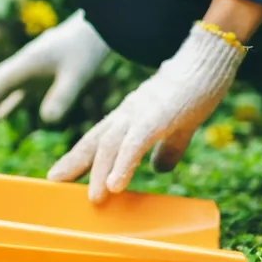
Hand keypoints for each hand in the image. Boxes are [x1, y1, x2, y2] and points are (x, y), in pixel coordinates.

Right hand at [0, 11, 110, 124]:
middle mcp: (24, 64)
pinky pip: (17, 89)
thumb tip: (46, 120)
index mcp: (28, 62)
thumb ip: (62, 96)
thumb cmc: (87, 50)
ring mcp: (31, 68)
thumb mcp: (78, 75)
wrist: (96, 27)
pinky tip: (0, 115)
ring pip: (2, 86)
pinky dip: (6, 102)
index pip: (0, 83)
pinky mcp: (40, 72)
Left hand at [46, 22, 245, 201]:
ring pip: (111, 144)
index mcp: (131, 115)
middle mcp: (129, 113)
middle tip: (54, 182)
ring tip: (94, 198)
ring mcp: (141, 113)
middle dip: (74, 162)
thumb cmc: (195, 91)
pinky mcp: (158, 116)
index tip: (60, 175)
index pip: (99, 138)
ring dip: (100, 172)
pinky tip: (115, 184)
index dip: (79, 156)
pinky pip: (135, 143)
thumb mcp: (179, 126)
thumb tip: (159, 169)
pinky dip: (123, 165)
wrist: (208, 63)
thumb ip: (168, 147)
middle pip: (96, 140)